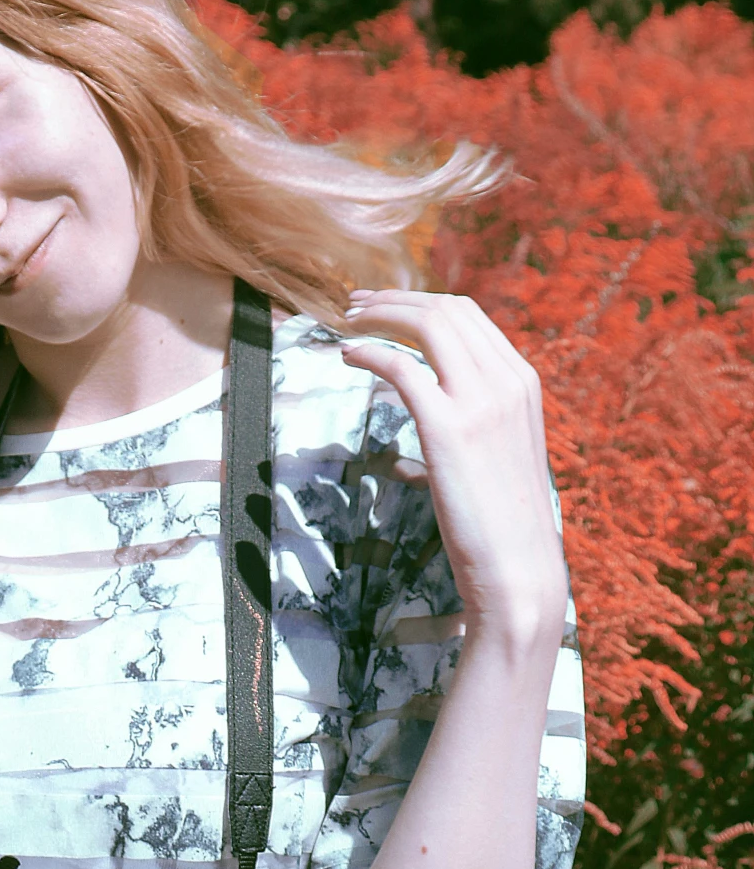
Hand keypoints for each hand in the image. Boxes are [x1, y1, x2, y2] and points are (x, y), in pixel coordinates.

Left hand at [334, 290, 567, 644]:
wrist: (517, 569)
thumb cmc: (499, 524)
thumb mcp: (493, 458)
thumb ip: (466, 427)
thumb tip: (416, 432)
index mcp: (522, 383)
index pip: (469, 317)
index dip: (421, 303)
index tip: (385, 308)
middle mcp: (508, 382)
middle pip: (447, 310)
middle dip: (396, 300)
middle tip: (355, 305)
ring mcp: (482, 402)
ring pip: (427, 326)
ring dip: (380, 315)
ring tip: (347, 322)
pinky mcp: (449, 428)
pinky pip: (401, 367)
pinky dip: (370, 353)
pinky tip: (349, 356)